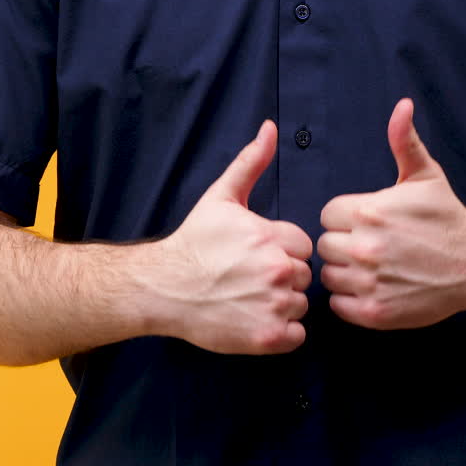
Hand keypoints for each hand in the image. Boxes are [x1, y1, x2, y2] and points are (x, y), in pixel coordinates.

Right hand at [149, 120, 313, 353]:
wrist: (162, 289)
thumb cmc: (193, 244)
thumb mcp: (221, 198)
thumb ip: (251, 163)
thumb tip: (270, 127)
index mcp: (273, 237)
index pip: (303, 247)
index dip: (283, 251)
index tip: (256, 256)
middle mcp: (278, 271)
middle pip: (303, 277)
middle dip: (283, 278)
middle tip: (250, 279)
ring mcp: (273, 306)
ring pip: (300, 306)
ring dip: (282, 306)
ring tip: (250, 300)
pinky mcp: (267, 337)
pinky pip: (297, 336)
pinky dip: (281, 333)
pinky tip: (255, 320)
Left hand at [316, 98, 465, 329]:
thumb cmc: (448, 218)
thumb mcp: (426, 175)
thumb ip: (404, 141)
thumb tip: (402, 105)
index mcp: (369, 211)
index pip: (327, 215)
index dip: (344, 218)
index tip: (365, 223)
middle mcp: (365, 247)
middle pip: (324, 245)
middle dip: (343, 244)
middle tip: (370, 247)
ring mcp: (369, 282)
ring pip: (329, 275)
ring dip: (344, 273)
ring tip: (372, 268)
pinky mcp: (374, 312)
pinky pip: (338, 305)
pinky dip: (350, 300)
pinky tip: (372, 289)